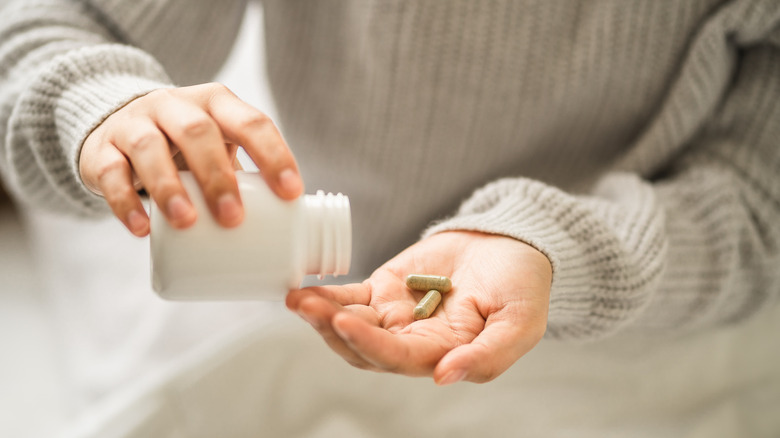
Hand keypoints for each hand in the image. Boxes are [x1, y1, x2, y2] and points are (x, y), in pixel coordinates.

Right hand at [79, 83, 303, 235]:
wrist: (119, 126)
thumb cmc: (186, 146)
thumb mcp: (219, 144)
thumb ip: (245, 173)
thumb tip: (286, 226)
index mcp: (216, 104)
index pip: (251, 123)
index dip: (273, 156)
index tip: (290, 193)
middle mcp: (175, 106)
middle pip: (198, 132)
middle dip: (217, 176)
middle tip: (233, 218)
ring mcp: (134, 124)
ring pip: (149, 148)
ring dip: (169, 187)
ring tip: (186, 222)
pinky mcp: (101, 150)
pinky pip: (110, 173)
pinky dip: (125, 202)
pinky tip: (141, 229)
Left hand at [286, 231, 551, 384]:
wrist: (512, 244)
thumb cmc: (523, 286)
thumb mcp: (520, 323)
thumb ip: (487, 356)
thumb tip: (445, 378)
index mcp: (443, 354)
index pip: (397, 357)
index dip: (369, 343)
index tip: (342, 321)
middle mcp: (413, 340)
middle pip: (363, 347)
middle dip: (331, 330)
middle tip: (306, 306)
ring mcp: (395, 314)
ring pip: (351, 323)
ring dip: (322, 314)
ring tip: (298, 297)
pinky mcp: (385, 288)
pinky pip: (351, 296)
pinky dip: (328, 294)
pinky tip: (305, 288)